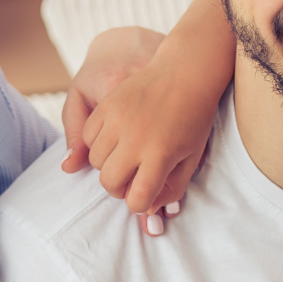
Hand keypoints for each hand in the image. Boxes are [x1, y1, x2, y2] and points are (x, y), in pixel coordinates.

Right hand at [59, 28, 207, 234]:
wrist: (186, 71)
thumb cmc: (194, 118)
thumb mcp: (191, 158)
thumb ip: (172, 188)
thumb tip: (149, 209)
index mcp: (160, 155)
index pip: (136, 199)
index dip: (140, 203)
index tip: (145, 195)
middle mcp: (135, 139)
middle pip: (109, 183)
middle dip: (119, 187)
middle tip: (132, 177)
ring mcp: (117, 120)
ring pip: (94, 161)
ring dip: (107, 164)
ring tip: (125, 155)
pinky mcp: (107, 106)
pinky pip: (88, 136)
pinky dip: (97, 143)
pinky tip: (115, 137)